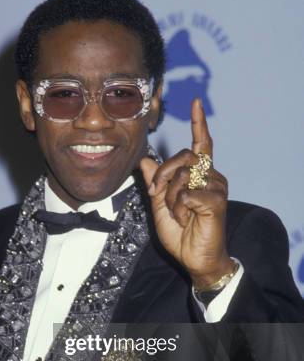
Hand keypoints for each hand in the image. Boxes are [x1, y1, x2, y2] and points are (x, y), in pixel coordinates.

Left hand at [140, 98, 233, 288]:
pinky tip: (187, 220)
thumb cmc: (182, 232)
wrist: (195, 258)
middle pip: (184, 156)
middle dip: (164, 173)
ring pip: (182, 177)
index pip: (201, 143)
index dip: (199, 122)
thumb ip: (155, 181)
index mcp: (199, 175)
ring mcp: (216, 187)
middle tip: (158, 193)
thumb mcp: (161, 204)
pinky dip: (179, 209)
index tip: (196, 102)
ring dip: (171, 199)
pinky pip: (186, 194)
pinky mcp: (216, 201)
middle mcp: (211, 176)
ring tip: (178, 215)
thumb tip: (144, 158)